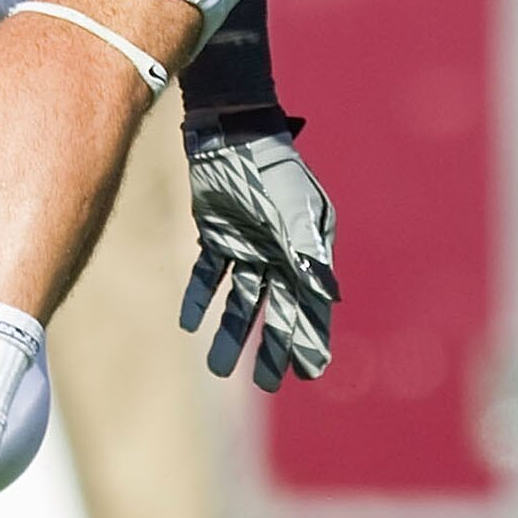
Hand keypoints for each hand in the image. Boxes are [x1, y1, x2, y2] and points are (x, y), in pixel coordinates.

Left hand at [180, 108, 336, 389]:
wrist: (232, 133)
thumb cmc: (272, 171)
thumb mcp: (295, 212)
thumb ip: (308, 254)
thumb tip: (326, 297)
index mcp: (305, 252)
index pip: (310, 305)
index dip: (309, 338)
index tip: (308, 372)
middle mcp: (278, 254)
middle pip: (275, 309)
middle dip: (271, 346)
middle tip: (266, 384)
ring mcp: (246, 245)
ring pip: (239, 299)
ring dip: (230, 331)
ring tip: (216, 367)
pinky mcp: (215, 233)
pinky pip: (208, 273)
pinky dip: (200, 297)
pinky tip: (190, 323)